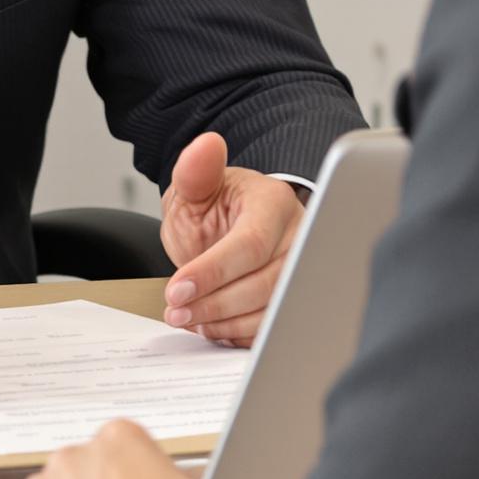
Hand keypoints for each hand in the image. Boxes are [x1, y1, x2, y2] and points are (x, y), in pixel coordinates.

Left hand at [159, 132, 305, 346]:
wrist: (224, 227)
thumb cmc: (213, 207)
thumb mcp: (194, 187)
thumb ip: (195, 170)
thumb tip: (205, 145)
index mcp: (274, 203)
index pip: (251, 244)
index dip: (213, 271)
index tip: (177, 289)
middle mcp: (297, 236)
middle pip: (266, 284)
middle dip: (215, 303)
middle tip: (177, 311)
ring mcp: (301, 271)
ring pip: (273, 310)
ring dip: (224, 322)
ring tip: (189, 319)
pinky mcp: (296, 300)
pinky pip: (274, 327)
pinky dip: (238, 333)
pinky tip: (211, 325)